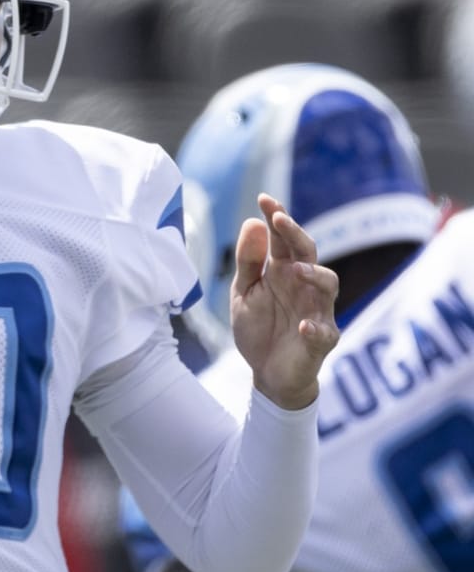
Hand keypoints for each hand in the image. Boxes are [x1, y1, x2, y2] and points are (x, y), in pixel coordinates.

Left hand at [230, 193, 339, 409]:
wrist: (267, 373)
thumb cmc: (259, 327)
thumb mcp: (243, 292)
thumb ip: (248, 261)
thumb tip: (252, 223)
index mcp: (283, 270)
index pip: (284, 239)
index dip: (277, 218)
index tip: (265, 199)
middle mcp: (304, 286)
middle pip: (308, 253)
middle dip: (296, 235)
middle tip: (279, 220)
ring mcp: (317, 311)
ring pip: (328, 286)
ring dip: (314, 275)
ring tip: (296, 269)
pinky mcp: (322, 340)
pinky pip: (325, 332)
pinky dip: (315, 328)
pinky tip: (302, 325)